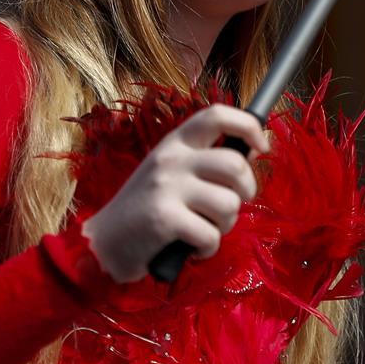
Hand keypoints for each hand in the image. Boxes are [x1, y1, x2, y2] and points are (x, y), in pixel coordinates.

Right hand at [81, 104, 268, 282]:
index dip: (249, 126)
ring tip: (206, 229)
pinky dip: (208, 249)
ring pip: (229, 204)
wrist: (102, 243)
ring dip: (226, 225)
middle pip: (236, 164)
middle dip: (245, 192)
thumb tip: (252, 152)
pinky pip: (211, 236)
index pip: (218, 115)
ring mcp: (167, 186)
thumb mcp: (171, 171)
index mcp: (176, 142)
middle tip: (229, 207)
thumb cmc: (146, 208)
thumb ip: (205, 160)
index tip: (262, 147)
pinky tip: (193, 248)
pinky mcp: (164, 218)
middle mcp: (172, 158)